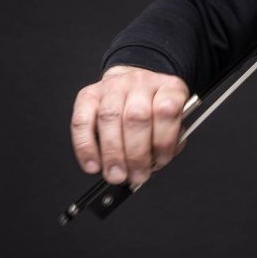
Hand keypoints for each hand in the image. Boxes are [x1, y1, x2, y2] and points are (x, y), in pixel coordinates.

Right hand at [70, 65, 190, 186]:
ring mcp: (113, 86)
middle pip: (136, 116)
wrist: (135, 86)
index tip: (159, 162)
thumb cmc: (155, 109)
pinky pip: (82, 121)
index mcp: (168, 87)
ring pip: (109, 117)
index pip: (167, 110)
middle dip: (135, 154)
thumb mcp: (174, 121)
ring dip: (112, 153)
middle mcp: (141, 82)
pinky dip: (85, 147)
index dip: (163, 141)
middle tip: (136, 175)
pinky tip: (93, 164)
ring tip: (116, 174)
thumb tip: (156, 161)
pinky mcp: (88, 95)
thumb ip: (171, 140)